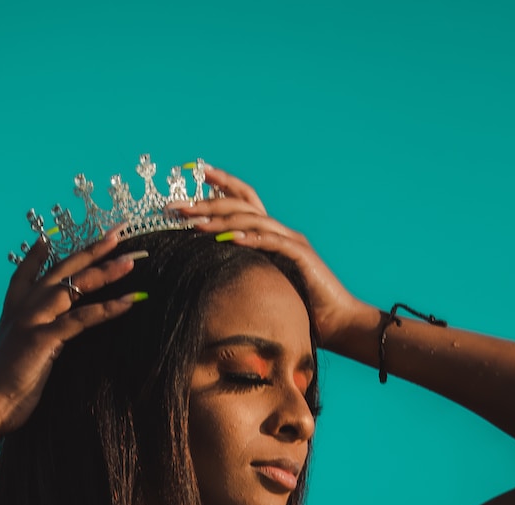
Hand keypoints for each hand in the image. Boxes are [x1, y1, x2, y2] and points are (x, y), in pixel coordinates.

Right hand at [0, 230, 142, 434]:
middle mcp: (21, 311)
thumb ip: (22, 345)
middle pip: (59, 271)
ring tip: (130, 260)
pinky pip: (82, 319)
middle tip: (114, 234)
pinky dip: (108, 309)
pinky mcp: (44, 339)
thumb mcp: (9, 360)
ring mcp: (32, 322)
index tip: (47, 238)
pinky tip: (130, 301)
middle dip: (89, 251)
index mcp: (11, 315)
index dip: (37, 256)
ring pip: (73, 287)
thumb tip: (36, 345)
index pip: (24, 275)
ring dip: (104, 272)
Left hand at [176, 164, 375, 349]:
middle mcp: (280, 231)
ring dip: (222, 221)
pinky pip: (273, 243)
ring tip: (195, 224)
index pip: (244, 199)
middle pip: (241, 206)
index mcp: (270, 234)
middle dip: (208, 204)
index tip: (197, 173)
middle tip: (177, 207)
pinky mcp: (302, 256)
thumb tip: (212, 272)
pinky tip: (232, 239)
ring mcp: (291, 241)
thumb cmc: (300, 307)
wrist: (337, 321)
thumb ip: (244, 272)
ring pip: (253, 221)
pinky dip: (252, 239)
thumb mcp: (264, 285)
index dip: (223, 184)